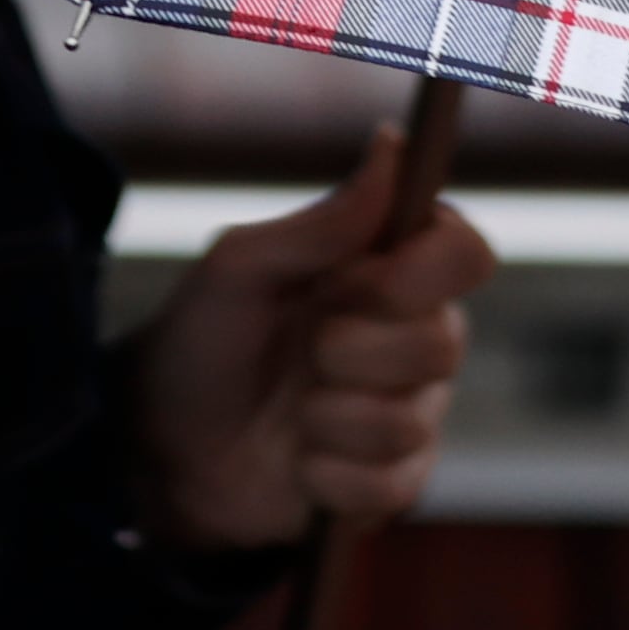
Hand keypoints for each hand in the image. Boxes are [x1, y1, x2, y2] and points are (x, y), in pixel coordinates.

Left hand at [121, 124, 496, 551]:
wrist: (161, 444)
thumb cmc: (202, 339)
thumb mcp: (240, 268)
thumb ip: (322, 222)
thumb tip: (392, 145)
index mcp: (390, 270)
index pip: (467, 253)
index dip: (430, 270)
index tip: (370, 279)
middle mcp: (416, 337)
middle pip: (446, 342)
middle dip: (354, 352)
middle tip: (304, 348)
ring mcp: (409, 413)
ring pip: (410, 420)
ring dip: (327, 417)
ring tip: (289, 411)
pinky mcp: (392, 484)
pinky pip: (390, 484)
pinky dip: (325, 474)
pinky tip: (296, 461)